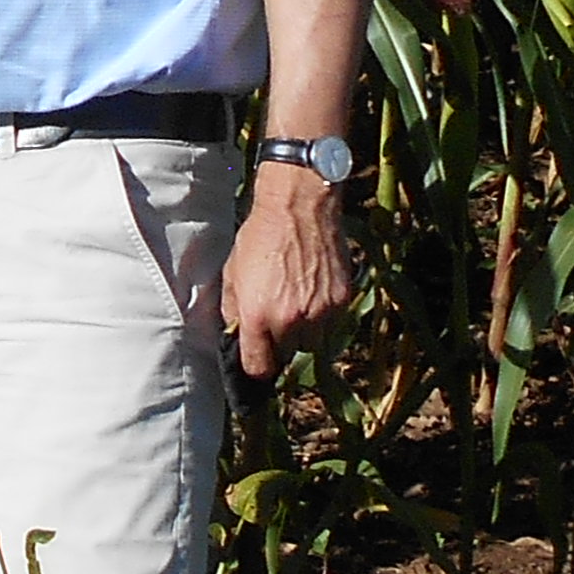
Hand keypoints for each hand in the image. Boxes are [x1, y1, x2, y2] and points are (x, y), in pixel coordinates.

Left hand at [221, 162, 354, 384]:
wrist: (299, 205)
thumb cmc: (260, 235)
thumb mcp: (232, 273)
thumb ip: (232, 312)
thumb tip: (235, 336)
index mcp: (258, 316)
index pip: (258, 368)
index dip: (255, 367)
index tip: (256, 360)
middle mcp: (291, 320)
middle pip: (287, 358)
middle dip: (279, 346)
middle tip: (275, 323)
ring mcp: (321, 312)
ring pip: (314, 344)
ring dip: (304, 334)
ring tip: (296, 307)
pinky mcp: (342, 300)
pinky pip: (333, 324)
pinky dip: (324, 317)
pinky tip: (313, 292)